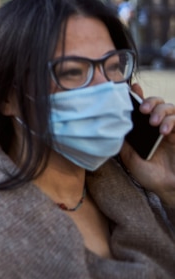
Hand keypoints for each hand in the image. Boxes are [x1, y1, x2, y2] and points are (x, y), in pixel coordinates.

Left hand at [120, 83, 174, 205]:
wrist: (170, 190)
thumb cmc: (150, 176)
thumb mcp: (130, 158)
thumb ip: (122, 142)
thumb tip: (109, 127)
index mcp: (145, 131)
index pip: (142, 109)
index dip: (138, 96)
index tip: (132, 88)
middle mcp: (158, 127)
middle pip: (157, 103)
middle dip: (150, 101)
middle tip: (143, 110)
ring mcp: (172, 130)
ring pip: (169, 107)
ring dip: (160, 110)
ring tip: (153, 123)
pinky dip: (170, 120)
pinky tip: (164, 130)